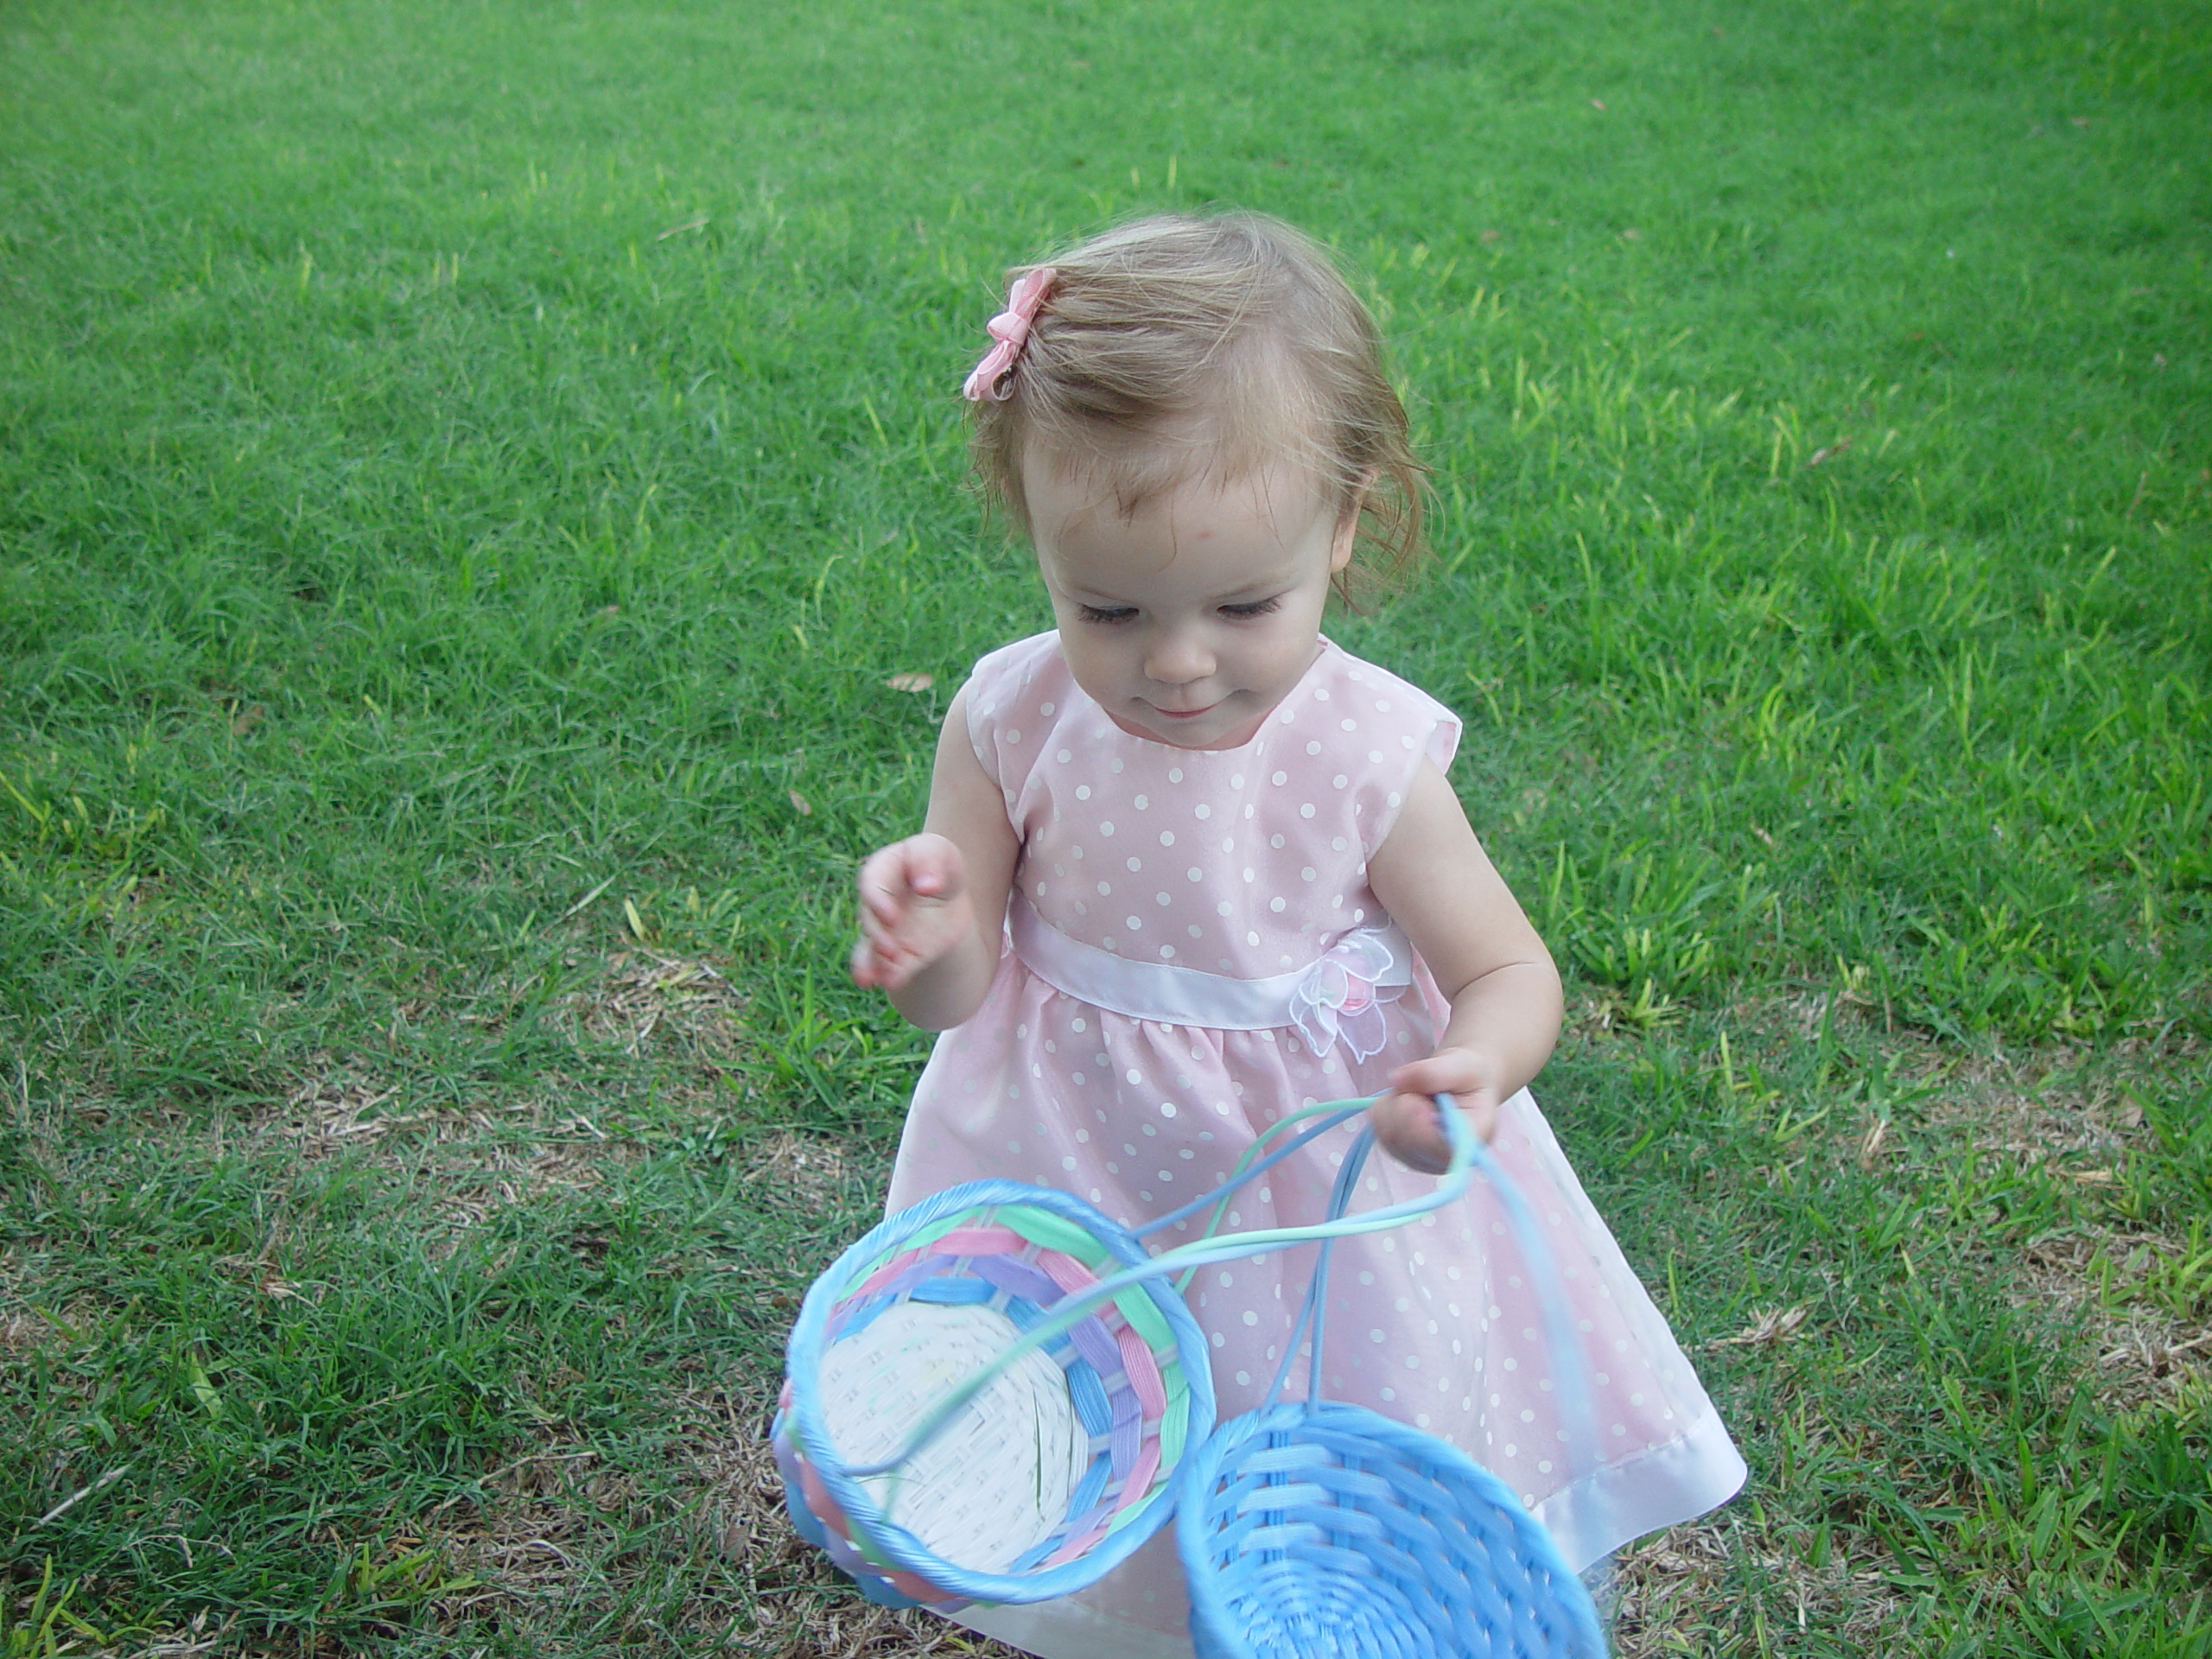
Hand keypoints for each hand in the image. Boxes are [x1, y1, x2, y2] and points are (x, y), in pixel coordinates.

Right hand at [849, 833, 976, 991]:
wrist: (949, 893)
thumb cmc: (938, 864)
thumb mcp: (938, 850)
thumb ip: (929, 859)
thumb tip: (927, 886)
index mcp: (882, 871)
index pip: (871, 884)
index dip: (877, 902)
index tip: (892, 917)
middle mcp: (878, 904)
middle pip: (869, 921)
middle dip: (878, 937)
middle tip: (891, 950)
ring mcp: (886, 932)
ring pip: (870, 950)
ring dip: (873, 964)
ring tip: (880, 978)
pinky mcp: (901, 954)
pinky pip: (889, 968)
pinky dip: (888, 976)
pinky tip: (891, 983)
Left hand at [1371, 1046, 1501, 1172]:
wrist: (1460, 1085)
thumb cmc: (1468, 1075)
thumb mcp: (1460, 1063)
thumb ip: (1432, 1072)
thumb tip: (1396, 1078)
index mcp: (1474, 1139)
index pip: (1440, 1149)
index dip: (1420, 1124)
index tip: (1418, 1100)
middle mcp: (1449, 1159)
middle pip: (1406, 1140)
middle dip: (1405, 1104)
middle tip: (1421, 1087)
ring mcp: (1422, 1160)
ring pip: (1388, 1134)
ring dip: (1394, 1104)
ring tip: (1417, 1093)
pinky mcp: (1401, 1154)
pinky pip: (1379, 1129)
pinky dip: (1385, 1109)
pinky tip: (1405, 1102)